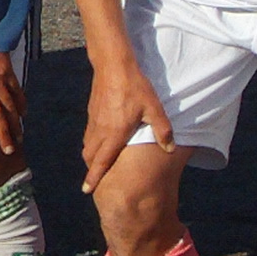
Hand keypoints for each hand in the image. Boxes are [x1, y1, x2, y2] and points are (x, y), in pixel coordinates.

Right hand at [81, 51, 171, 192]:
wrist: (113, 65)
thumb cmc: (135, 87)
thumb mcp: (154, 108)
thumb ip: (162, 130)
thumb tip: (169, 149)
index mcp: (114, 134)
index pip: (101, 161)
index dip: (94, 177)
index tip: (87, 190)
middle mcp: (101, 130)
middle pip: (91, 156)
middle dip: (91, 170)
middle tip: (94, 181)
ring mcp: (94, 121)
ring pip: (88, 145)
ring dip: (91, 157)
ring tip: (96, 163)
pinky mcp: (92, 112)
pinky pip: (89, 134)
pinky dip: (91, 143)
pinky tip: (100, 140)